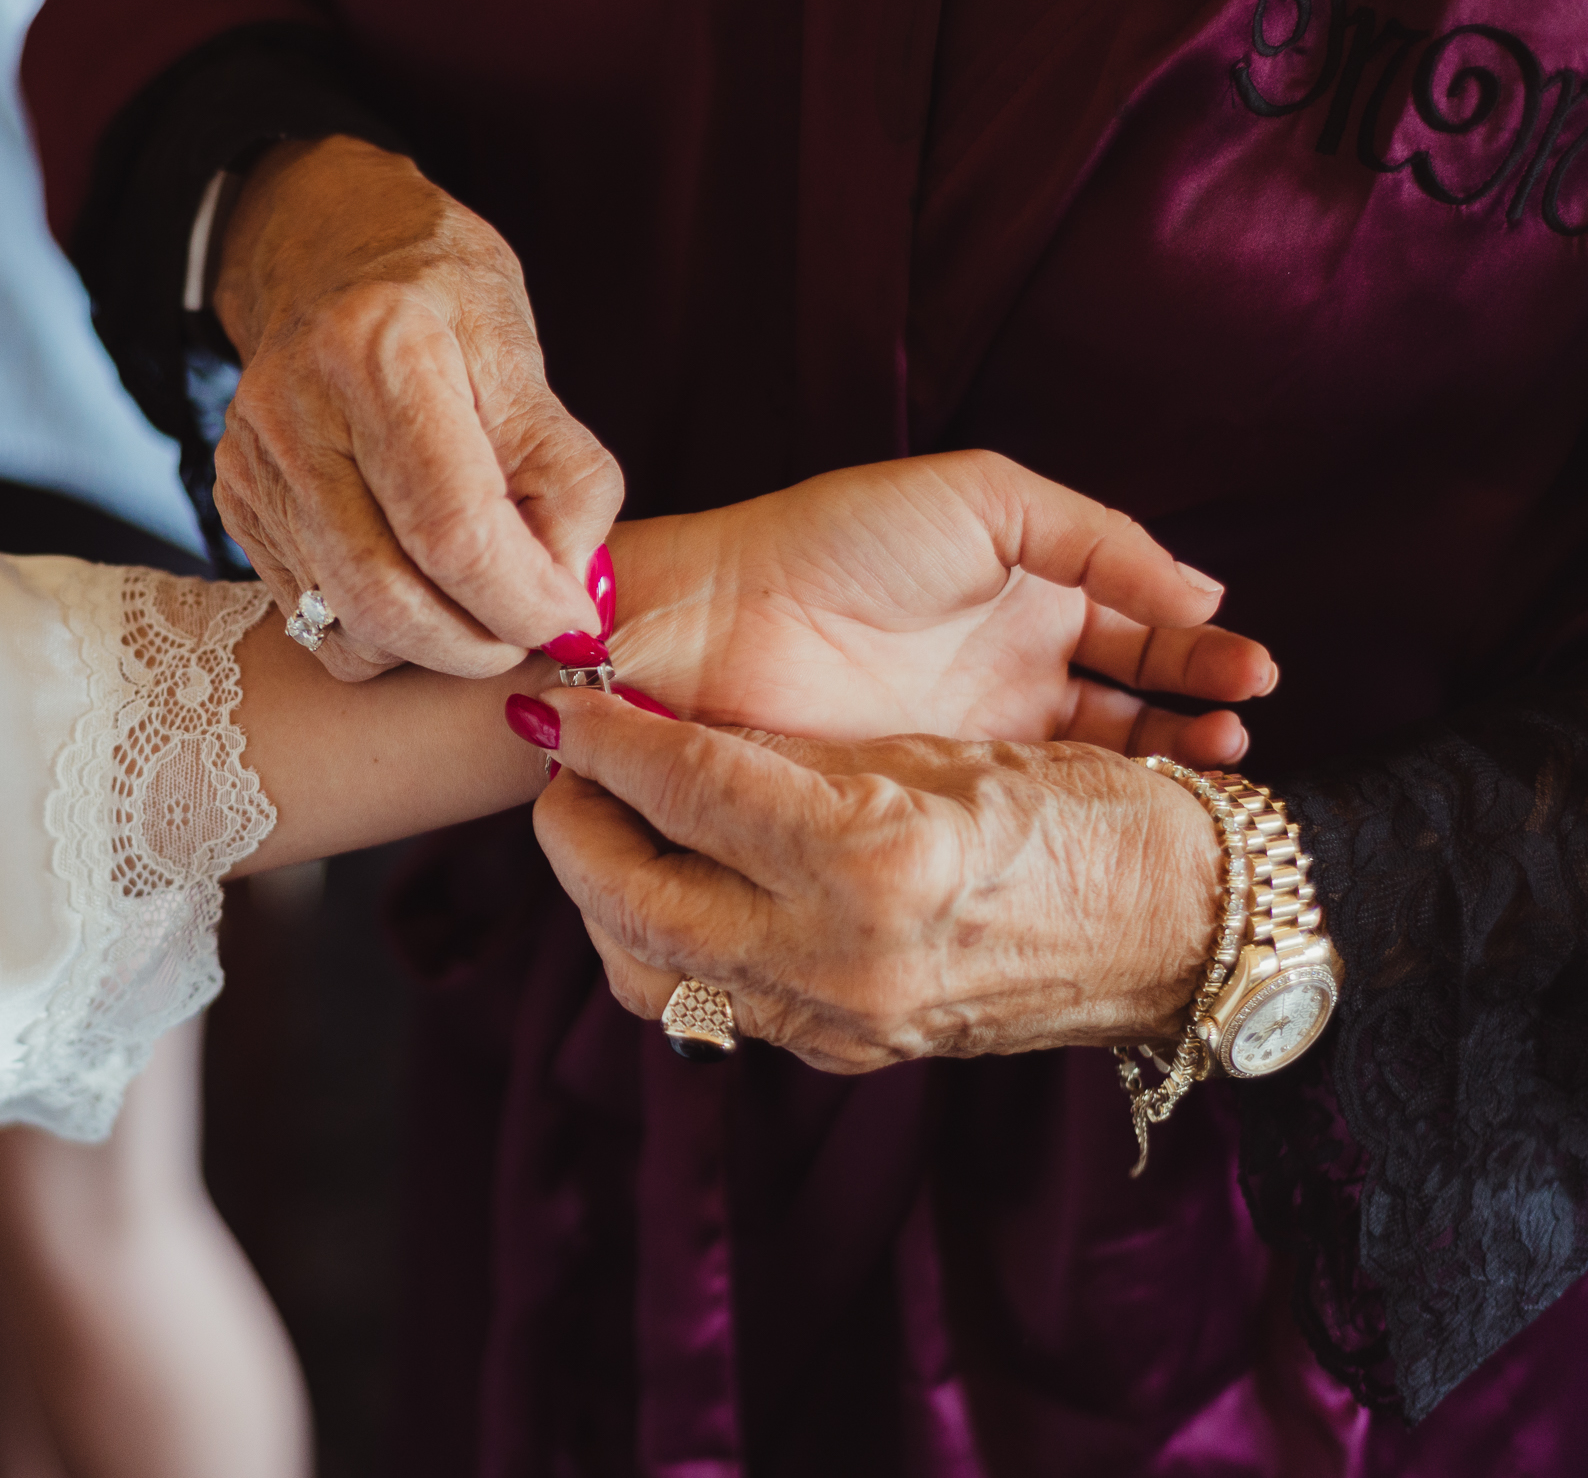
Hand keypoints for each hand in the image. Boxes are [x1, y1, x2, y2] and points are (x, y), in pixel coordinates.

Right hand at [212, 135, 622, 680]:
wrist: (329, 253)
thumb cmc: (442, 300)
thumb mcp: (523, 354)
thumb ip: (563, 474)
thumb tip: (567, 598)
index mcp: (377, 352)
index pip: (452, 529)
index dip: (523, 599)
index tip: (573, 621)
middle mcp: (296, 414)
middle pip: (386, 596)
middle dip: (480, 643)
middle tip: (532, 630)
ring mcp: (255, 468)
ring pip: (348, 625)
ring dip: (436, 647)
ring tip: (484, 606)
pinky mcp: (237, 509)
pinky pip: (316, 623)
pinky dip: (385, 637)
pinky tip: (419, 588)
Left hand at [530, 705, 1223, 1071]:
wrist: (1191, 932)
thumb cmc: (1091, 811)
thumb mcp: (944, 753)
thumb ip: (798, 757)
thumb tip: (671, 737)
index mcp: (876, 858)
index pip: (687, 787)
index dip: (609, 735)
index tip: (562, 701)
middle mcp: (846, 957)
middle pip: (631, 903)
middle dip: (574, 832)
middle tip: (562, 774)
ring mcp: (843, 1022)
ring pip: (652, 977)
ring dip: (606, 899)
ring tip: (608, 829)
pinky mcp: (848, 1052)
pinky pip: (711, 1010)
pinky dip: (668, 948)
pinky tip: (679, 887)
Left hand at [605, 449, 1274, 762]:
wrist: (718, 619)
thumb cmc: (839, 540)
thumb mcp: (987, 502)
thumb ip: (1100, 541)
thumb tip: (1206, 595)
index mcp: (1031, 598)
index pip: (1146, 636)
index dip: (1203, 657)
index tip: (1255, 677)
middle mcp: (1011, 677)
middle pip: (1137, 708)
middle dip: (1200, 718)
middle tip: (1244, 730)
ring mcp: (977, 746)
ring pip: (1097, 767)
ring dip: (1163, 765)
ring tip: (1214, 764)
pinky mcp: (937, 807)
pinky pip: (1031, 816)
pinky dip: (1091, 814)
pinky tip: (1136, 809)